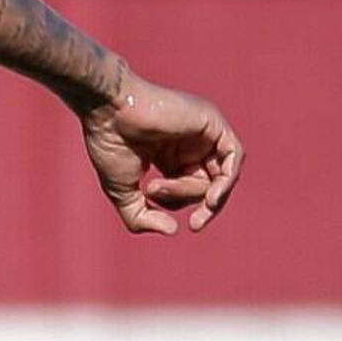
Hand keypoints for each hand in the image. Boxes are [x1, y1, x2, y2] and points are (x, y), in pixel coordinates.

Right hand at [82, 75, 242, 235]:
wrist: (106, 111)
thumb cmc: (109, 144)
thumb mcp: (122, 192)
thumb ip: (142, 218)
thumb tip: (175, 230)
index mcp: (170, 156)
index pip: (191, 190)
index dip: (179, 206)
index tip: (159, 208)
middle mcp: (191, 144)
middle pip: (208, 186)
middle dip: (183, 198)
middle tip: (151, 190)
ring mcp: (204, 132)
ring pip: (221, 175)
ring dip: (196, 192)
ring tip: (161, 187)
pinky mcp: (213, 123)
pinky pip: (234, 157)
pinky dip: (227, 181)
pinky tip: (212, 198)